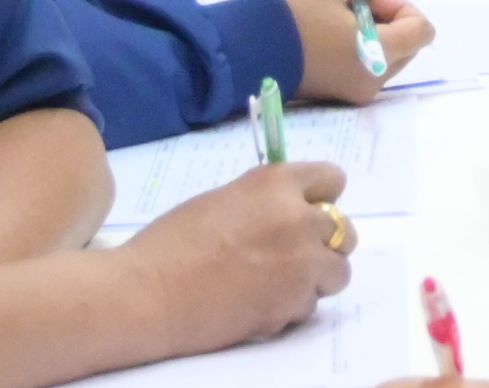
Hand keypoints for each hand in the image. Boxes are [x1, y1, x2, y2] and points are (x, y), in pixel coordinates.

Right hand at [119, 160, 352, 352]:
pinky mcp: (293, 303)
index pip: (332, 180)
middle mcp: (298, 218)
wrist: (144, 295)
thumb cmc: (170, 245)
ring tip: (277, 285)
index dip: (320, 199)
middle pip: (343, 230)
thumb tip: (288, 212)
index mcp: (276, 183)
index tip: (307, 212)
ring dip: (314, 279)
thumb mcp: (223, 201)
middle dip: (321, 244)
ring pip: (337, 271)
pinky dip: (290, 309)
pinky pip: (310, 305)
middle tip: (291, 257)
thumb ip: (265, 202)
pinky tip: (258, 307)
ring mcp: (301, 263)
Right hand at [278, 0, 427, 104]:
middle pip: (407, 45)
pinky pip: (365, 69)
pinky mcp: (336, 96)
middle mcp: (372, 81)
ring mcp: (354, 93)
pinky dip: (358, 50)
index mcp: (378, 55)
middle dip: (388, 20)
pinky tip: (327, 35)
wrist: (243, 51)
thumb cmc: (291, 15)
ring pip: (387, 57)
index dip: (402, 8)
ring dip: (373, 34)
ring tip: (335, 19)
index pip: (421, 31)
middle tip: (351, 6)